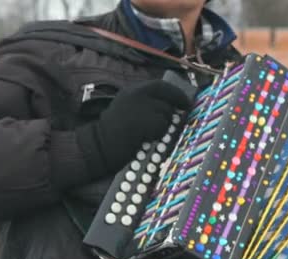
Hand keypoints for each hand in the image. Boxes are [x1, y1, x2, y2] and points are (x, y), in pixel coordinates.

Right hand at [76, 80, 192, 177]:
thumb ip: (145, 103)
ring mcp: (141, 106)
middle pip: (167, 95)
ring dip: (163, 123)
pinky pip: (162, 125)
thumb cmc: (113, 131)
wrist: (100, 144)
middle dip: (178, 101)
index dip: (175, 91)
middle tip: (186, 107)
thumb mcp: (127, 108)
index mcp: (132, 91)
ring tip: (148, 130)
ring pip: (166, 112)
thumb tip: (169, 105)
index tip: (184, 99)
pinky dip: (159, 133)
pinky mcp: (145, 119)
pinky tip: (147, 136)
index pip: (159, 85)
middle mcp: (137, 94)